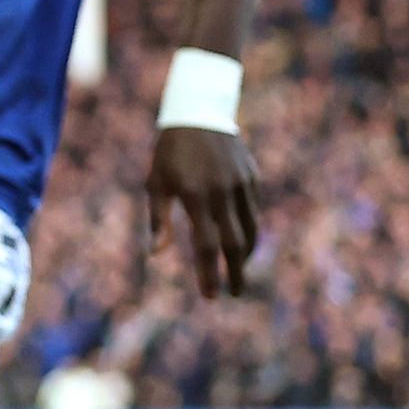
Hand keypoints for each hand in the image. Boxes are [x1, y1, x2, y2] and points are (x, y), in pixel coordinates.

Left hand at [150, 125, 259, 298]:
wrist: (198, 112)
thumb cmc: (169, 152)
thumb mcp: (156, 183)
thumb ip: (158, 220)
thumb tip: (157, 255)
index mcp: (194, 195)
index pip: (205, 244)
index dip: (208, 273)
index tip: (211, 296)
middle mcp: (221, 192)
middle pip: (234, 243)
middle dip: (235, 273)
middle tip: (234, 294)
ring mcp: (240, 185)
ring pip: (250, 229)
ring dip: (245, 255)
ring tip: (238, 272)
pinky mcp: (251, 177)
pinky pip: (252, 212)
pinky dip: (249, 231)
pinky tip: (242, 243)